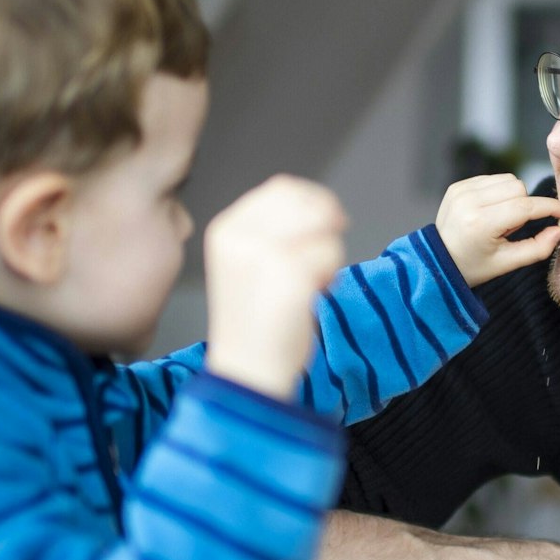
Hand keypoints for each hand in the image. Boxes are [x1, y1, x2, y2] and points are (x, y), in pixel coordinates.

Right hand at [205, 175, 346, 398]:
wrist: (248, 372)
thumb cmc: (255, 324)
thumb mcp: (249, 263)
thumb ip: (273, 231)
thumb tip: (321, 206)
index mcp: (226, 229)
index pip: (281, 188)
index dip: (314, 201)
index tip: (329, 224)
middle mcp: (241, 235)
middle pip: (307, 202)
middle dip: (327, 225)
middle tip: (326, 258)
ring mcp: (264, 253)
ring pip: (324, 227)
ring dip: (330, 254)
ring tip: (313, 283)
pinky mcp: (290, 274)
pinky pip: (331, 254)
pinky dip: (332, 276)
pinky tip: (313, 297)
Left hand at [435, 174, 559, 285]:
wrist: (438, 261)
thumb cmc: (474, 266)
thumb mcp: (507, 264)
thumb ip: (538, 248)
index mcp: (481, 224)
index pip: (525, 207)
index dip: (551, 208)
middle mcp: (468, 202)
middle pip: (518, 187)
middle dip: (525, 205)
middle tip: (510, 228)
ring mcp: (460, 190)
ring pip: (507, 179)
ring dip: (513, 197)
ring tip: (498, 220)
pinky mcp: (457, 185)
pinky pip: (492, 179)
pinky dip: (498, 193)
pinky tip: (489, 211)